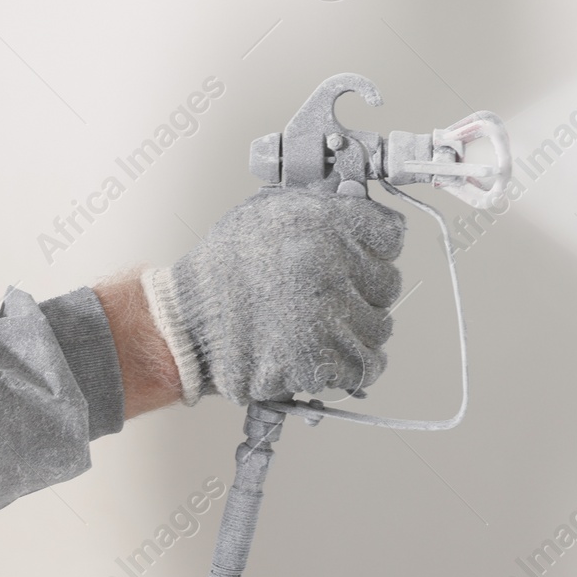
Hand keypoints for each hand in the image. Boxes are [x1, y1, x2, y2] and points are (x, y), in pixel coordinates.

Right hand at [142, 188, 404, 404]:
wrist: (185, 322)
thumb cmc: (224, 269)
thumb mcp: (271, 211)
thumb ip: (323, 209)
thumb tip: (365, 213)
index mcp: (323, 222)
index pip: (391, 235)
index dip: (373, 249)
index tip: (357, 258)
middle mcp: (331, 265)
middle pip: (388, 285)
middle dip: (363, 293)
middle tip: (325, 297)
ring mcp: (328, 316)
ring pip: (379, 329)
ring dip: (357, 332)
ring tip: (319, 327)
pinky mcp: (320, 361)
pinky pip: (363, 367)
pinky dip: (347, 365)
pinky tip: (321, 353)